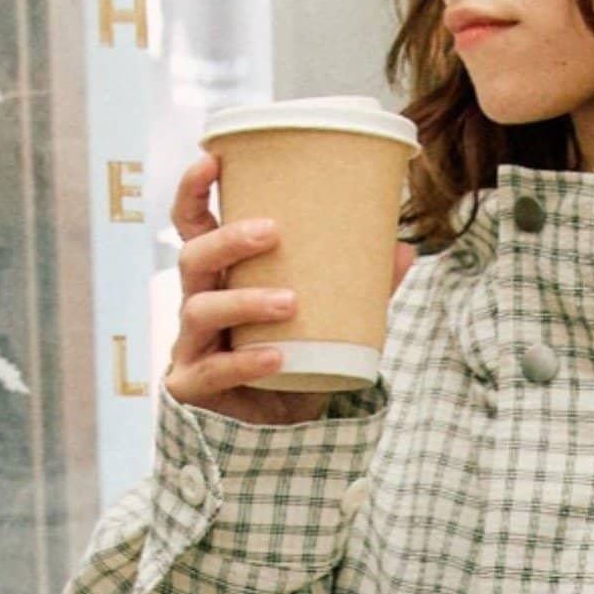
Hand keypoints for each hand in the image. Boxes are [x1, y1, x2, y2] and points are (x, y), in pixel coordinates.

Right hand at [164, 151, 416, 426]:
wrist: (280, 435)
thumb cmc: (295, 366)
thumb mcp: (328, 322)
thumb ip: (359, 290)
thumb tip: (402, 249)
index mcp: (221, 280)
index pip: (193, 227)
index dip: (193, 191)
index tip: (211, 158)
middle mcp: (199, 307)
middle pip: (193, 259)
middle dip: (228, 240)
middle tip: (274, 230)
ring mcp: (191, 348)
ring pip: (200, 311)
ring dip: (245, 301)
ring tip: (290, 302)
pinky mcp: (193, 389)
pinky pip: (215, 370)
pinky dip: (247, 362)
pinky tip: (277, 357)